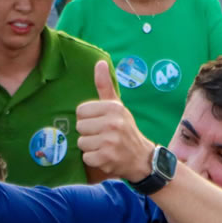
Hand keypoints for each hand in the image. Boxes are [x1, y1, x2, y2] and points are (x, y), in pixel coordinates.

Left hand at [75, 60, 153, 183]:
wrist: (141, 158)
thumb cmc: (125, 129)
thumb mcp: (117, 106)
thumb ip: (105, 86)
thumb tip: (100, 62)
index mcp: (113, 108)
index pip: (81, 110)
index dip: (88, 118)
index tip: (100, 122)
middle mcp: (112, 123)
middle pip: (80, 127)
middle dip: (88, 133)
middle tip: (103, 136)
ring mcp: (109, 141)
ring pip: (81, 142)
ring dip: (90, 147)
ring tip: (104, 146)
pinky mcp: (106, 157)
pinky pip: (86, 157)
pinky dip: (93, 160)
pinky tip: (105, 157)